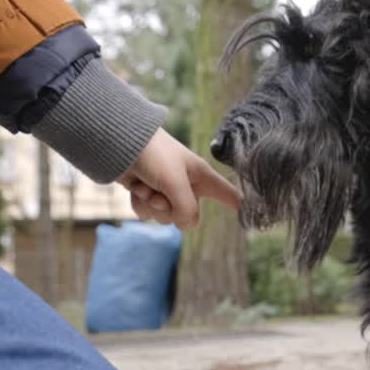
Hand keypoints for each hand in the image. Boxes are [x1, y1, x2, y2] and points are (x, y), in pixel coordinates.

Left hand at [118, 128, 239, 228]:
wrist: (118, 142)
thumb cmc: (153, 154)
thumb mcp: (175, 182)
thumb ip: (186, 209)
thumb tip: (185, 226)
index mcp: (201, 177)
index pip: (228, 194)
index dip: (239, 205)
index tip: (251, 216)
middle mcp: (186, 185)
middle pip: (189, 216)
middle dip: (170, 209)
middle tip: (160, 194)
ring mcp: (166, 190)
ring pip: (164, 217)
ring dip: (151, 205)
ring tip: (145, 187)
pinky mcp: (146, 192)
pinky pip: (146, 213)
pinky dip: (139, 203)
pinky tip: (135, 187)